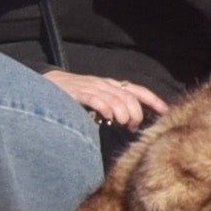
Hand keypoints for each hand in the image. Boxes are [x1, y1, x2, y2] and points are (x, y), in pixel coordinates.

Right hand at [46, 69, 168, 128]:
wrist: (45, 84)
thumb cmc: (72, 95)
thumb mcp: (95, 97)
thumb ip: (111, 104)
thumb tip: (129, 122)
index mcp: (110, 85)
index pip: (137, 90)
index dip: (153, 100)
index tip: (165, 111)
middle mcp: (104, 84)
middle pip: (130, 97)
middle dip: (136, 113)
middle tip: (132, 127)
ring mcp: (91, 88)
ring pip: (117, 99)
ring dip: (124, 113)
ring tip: (122, 124)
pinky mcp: (78, 93)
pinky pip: (97, 100)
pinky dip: (107, 108)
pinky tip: (109, 117)